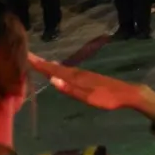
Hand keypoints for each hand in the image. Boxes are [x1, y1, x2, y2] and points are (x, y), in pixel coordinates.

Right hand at [30, 54, 154, 114]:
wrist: (127, 93)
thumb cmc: (108, 98)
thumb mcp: (88, 97)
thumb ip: (70, 90)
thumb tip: (52, 81)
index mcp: (76, 78)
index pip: (54, 71)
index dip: (40, 65)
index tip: (27, 56)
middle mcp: (78, 73)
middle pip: (56, 67)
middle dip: (42, 62)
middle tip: (28, 56)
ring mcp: (84, 74)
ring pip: (63, 69)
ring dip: (50, 65)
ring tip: (38, 62)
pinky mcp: (88, 77)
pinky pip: (69, 71)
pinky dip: (60, 69)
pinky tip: (59, 71)